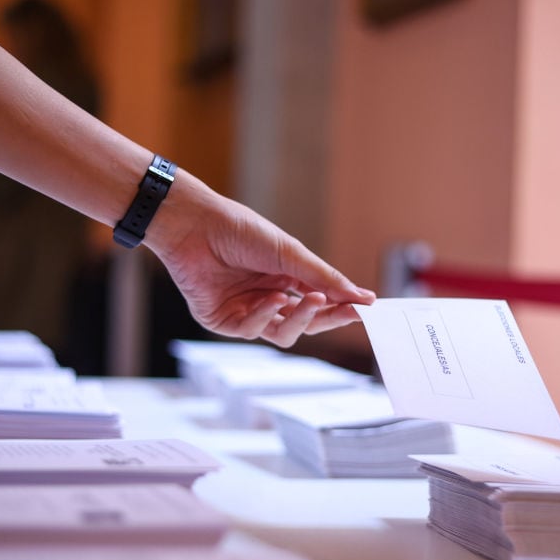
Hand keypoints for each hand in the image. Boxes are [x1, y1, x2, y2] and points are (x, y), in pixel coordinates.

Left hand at [146, 174, 375, 347]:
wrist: (195, 226)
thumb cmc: (240, 230)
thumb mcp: (290, 253)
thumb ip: (324, 277)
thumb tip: (362, 296)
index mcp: (285, 278)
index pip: (320, 302)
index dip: (342, 307)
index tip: (365, 309)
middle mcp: (267, 297)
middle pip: (306, 323)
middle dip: (328, 317)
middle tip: (347, 311)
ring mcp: (245, 311)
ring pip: (283, 334)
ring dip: (298, 319)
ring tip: (304, 299)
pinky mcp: (222, 322)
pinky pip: (252, 331)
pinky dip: (265, 316)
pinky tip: (271, 299)